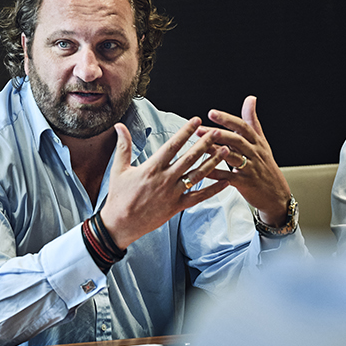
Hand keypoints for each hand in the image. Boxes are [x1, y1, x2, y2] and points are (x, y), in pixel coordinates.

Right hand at [99, 118, 231, 247]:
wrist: (120, 224)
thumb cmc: (119, 196)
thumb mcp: (118, 169)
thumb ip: (123, 146)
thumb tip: (119, 126)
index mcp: (152, 168)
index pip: (173, 145)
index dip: (186, 132)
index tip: (196, 121)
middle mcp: (165, 179)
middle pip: (190, 158)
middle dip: (205, 144)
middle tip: (219, 132)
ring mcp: (173, 193)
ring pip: (197, 175)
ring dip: (213, 162)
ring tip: (226, 151)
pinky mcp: (177, 206)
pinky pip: (199, 197)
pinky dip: (213, 190)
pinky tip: (226, 182)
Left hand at [194, 96, 291, 224]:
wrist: (276, 194)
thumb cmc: (266, 167)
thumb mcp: (262, 142)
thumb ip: (252, 121)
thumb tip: (250, 99)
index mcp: (257, 142)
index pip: (243, 126)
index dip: (227, 119)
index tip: (211, 113)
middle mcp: (255, 154)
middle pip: (236, 140)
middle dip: (217, 134)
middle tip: (199, 129)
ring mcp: (251, 169)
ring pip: (232, 157)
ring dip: (214, 151)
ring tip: (199, 147)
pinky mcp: (246, 183)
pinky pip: (229, 177)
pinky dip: (216, 174)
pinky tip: (203, 171)